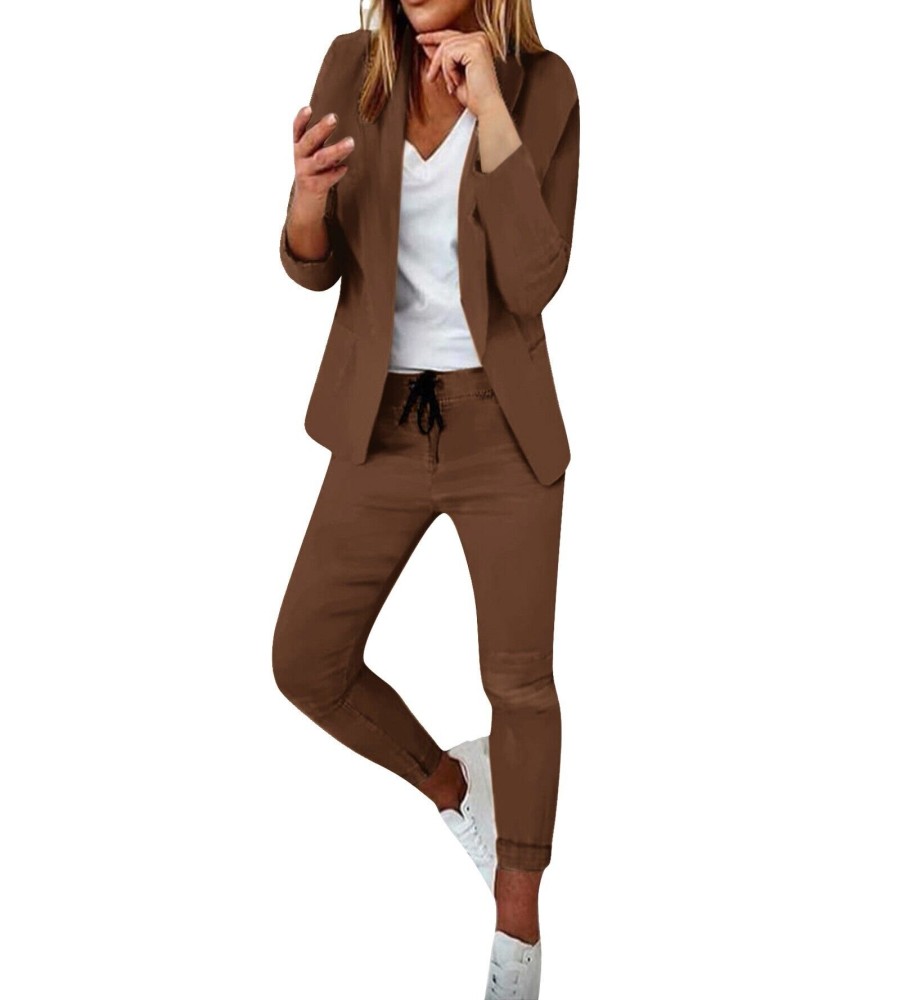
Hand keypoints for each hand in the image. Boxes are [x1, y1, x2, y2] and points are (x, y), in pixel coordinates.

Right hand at [289, 107, 355, 224]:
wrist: (306, 204)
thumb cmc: (314, 173)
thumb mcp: (313, 154)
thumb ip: (321, 140)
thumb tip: (334, 120)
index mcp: (299, 147)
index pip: (297, 130)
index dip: (301, 119)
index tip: (308, 108)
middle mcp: (300, 158)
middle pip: (309, 141)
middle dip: (321, 129)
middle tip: (334, 118)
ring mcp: (306, 173)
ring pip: (321, 159)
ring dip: (336, 150)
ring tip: (351, 143)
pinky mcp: (314, 187)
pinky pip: (326, 179)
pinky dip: (336, 173)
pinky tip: (344, 168)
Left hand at [415, 29, 505, 117]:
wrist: (486, 107)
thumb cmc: (474, 95)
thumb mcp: (453, 73)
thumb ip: (443, 58)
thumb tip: (427, 46)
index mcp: (477, 41)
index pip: (450, 35)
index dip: (433, 38)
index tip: (420, 39)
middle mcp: (480, 37)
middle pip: (446, 40)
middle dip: (436, 61)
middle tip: (431, 77)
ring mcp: (478, 41)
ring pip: (445, 48)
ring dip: (444, 71)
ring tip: (451, 85)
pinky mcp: (475, 48)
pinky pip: (449, 55)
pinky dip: (448, 71)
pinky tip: (457, 82)